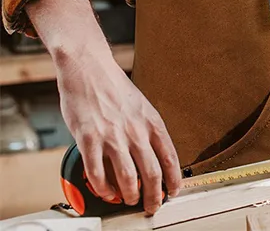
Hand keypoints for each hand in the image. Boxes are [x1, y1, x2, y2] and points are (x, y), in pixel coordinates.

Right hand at [56, 50, 181, 215]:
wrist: (90, 69)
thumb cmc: (114, 87)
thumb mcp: (141, 106)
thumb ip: (146, 130)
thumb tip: (152, 154)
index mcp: (151, 121)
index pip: (170, 157)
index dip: (174, 179)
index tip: (174, 192)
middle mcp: (135, 130)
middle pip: (152, 173)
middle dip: (155, 196)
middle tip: (153, 206)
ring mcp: (112, 136)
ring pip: (128, 178)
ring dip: (131, 195)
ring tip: (130, 200)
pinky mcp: (89, 140)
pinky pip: (98, 174)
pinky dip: (104, 189)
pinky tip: (107, 192)